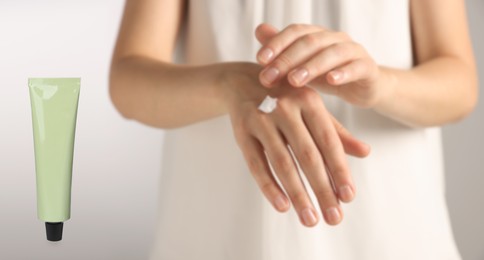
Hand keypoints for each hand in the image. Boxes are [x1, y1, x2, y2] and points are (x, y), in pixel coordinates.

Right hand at [219, 62, 369, 225]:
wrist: (242, 81)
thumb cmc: (285, 99)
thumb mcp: (312, 109)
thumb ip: (337, 132)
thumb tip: (365, 152)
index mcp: (308, 101)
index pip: (328, 141)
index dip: (339, 170)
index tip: (349, 197)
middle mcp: (285, 108)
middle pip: (307, 156)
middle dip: (322, 189)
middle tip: (334, 218)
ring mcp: (261, 119)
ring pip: (282, 163)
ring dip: (297, 194)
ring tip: (310, 219)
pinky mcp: (241, 132)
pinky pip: (256, 164)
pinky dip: (269, 186)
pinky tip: (282, 206)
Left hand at [255, 23, 388, 107]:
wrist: (363, 88)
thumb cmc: (327, 75)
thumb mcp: (302, 65)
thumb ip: (282, 50)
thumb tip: (259, 30)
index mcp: (317, 35)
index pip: (295, 32)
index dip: (277, 43)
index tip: (260, 60)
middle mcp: (335, 38)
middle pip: (310, 42)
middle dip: (287, 59)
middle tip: (269, 77)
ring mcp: (353, 51)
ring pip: (332, 53)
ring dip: (311, 66)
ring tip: (294, 81)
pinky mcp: (367, 68)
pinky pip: (356, 67)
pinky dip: (343, 73)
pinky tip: (331, 81)